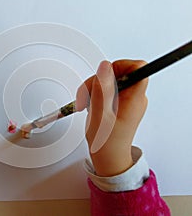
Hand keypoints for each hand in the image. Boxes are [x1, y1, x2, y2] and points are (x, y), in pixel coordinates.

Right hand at [76, 60, 147, 175]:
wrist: (109, 157)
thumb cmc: (106, 143)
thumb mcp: (100, 116)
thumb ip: (102, 90)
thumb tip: (105, 66)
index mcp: (134, 99)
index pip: (137, 68)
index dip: (119, 66)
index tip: (103, 76)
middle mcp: (134, 97)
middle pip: (118, 73)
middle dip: (98, 81)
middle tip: (87, 96)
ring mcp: (127, 100)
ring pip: (110, 80)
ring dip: (94, 88)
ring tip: (87, 103)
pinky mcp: (120, 102)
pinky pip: (108, 89)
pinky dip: (96, 94)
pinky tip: (91, 105)